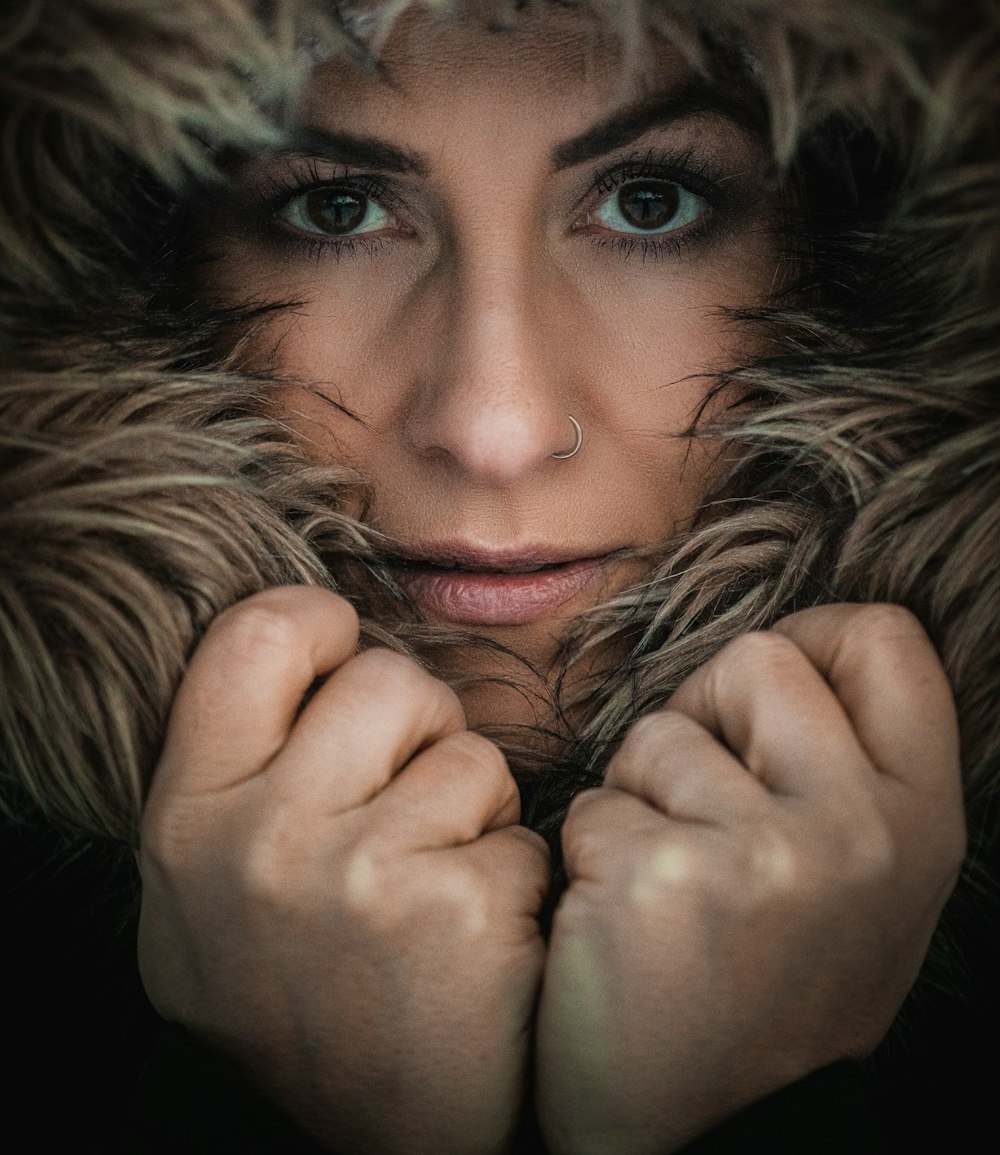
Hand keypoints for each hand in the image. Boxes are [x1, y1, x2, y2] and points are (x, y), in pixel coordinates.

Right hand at [137, 587, 549, 1154]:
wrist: (388, 1146)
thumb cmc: (305, 997)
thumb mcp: (208, 896)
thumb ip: (235, 771)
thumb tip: (300, 643)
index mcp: (186, 821)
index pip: (256, 633)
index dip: (318, 625)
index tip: (344, 662)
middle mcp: (259, 841)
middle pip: (386, 679)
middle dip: (421, 729)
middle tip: (409, 804)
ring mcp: (359, 875)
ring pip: (468, 749)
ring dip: (474, 806)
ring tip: (439, 879)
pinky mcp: (459, 909)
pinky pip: (521, 829)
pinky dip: (515, 874)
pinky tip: (479, 939)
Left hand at [535, 603, 965, 1154]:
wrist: (704, 1141)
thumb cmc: (767, 988)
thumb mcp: (865, 885)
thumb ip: (852, 768)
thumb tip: (798, 651)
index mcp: (922, 821)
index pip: (885, 637)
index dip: (814, 641)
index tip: (767, 702)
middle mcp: (862, 829)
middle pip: (760, 657)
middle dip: (708, 715)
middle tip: (703, 810)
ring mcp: (766, 851)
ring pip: (661, 730)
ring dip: (641, 794)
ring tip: (669, 885)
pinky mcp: (663, 876)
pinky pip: (597, 802)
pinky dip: (592, 853)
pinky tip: (623, 926)